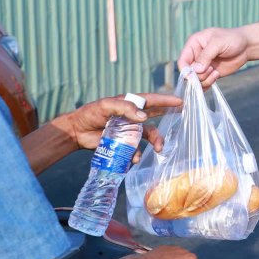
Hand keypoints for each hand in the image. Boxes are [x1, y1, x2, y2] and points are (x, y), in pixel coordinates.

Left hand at [62, 93, 182, 158]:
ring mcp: (129, 130)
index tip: (179, 101)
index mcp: (129, 104)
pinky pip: (136, 149)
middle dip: (167, 118)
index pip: (151, 100)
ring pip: (148, 135)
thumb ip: (124, 108)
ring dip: (156, 141)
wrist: (77, 131)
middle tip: (180, 119)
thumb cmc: (90, 113)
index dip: (165, 101)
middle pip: (154, 117)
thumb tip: (144, 117)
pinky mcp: (123, 143)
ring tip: (159, 148)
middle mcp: (132, 117)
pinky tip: (134, 158)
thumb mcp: (106, 106)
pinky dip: (137, 154)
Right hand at [177, 27, 249, 86]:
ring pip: (195, 81)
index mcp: (193, 44)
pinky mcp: (210, 74)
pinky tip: (217, 75)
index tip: (195, 75)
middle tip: (211, 69)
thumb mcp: (218, 43)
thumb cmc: (232, 39)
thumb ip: (206, 55)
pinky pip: (203, 84)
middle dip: (198, 75)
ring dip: (205, 79)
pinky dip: (208, 83)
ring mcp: (202, 66)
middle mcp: (195, 56)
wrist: (246, 46)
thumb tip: (195, 70)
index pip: (182, 61)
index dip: (186, 71)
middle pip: (188, 74)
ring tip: (215, 71)